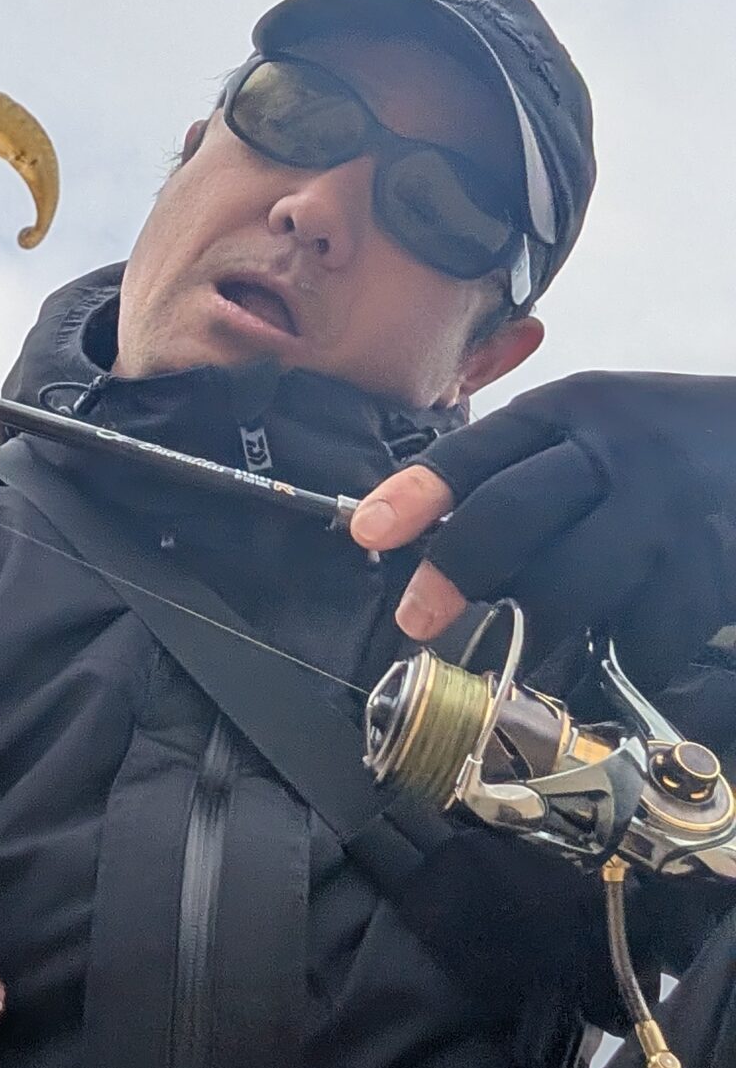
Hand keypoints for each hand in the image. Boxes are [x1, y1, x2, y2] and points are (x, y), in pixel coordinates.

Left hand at [349, 371, 735, 682]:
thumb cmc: (662, 444)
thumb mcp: (591, 427)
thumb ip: (516, 468)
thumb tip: (423, 535)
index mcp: (573, 410)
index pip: (478, 449)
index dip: (416, 493)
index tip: (366, 531)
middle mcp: (615, 454)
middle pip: (511, 516)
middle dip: (453, 574)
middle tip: (419, 621)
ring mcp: (664, 514)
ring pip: (568, 588)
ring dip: (533, 631)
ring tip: (527, 648)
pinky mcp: (709, 572)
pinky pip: (641, 637)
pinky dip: (618, 657)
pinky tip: (617, 649)